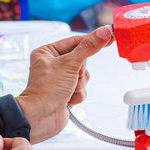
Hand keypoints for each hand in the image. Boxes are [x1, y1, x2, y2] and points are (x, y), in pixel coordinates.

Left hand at [17, 25, 113, 142]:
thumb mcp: (70, 64)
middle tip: (71, 77)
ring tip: (67, 90)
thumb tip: (104, 31)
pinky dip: (78, 95)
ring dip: (79, 85)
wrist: (40, 117)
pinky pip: (82, 88)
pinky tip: (67, 99)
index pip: (76, 42)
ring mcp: (61, 79)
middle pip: (82, 60)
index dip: (92, 41)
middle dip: (80, 72)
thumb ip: (89, 47)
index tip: (109, 35)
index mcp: (48, 52)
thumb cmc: (46, 89)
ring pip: (84, 76)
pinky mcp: (66, 91)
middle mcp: (53, 64)